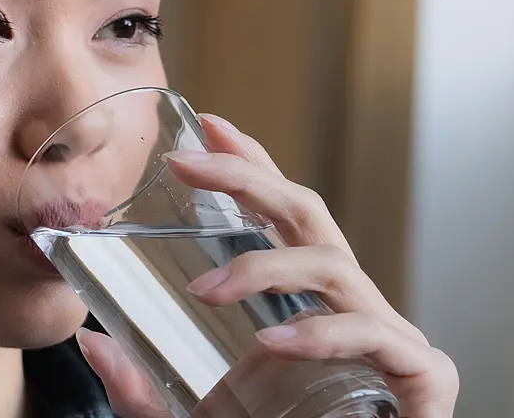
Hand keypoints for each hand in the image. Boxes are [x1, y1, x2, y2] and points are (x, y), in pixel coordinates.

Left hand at [77, 113, 458, 417]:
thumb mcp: (193, 413)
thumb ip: (142, 387)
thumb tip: (92, 343)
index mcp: (304, 303)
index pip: (280, 216)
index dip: (251, 165)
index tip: (208, 125)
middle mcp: (346, 306)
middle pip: (307, 216)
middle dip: (249, 178)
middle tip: (188, 163)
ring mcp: (386, 336)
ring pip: (334, 266)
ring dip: (266, 268)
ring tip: (209, 291)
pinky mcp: (422, 376)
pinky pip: (371, 334)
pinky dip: (321, 332)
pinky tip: (274, 341)